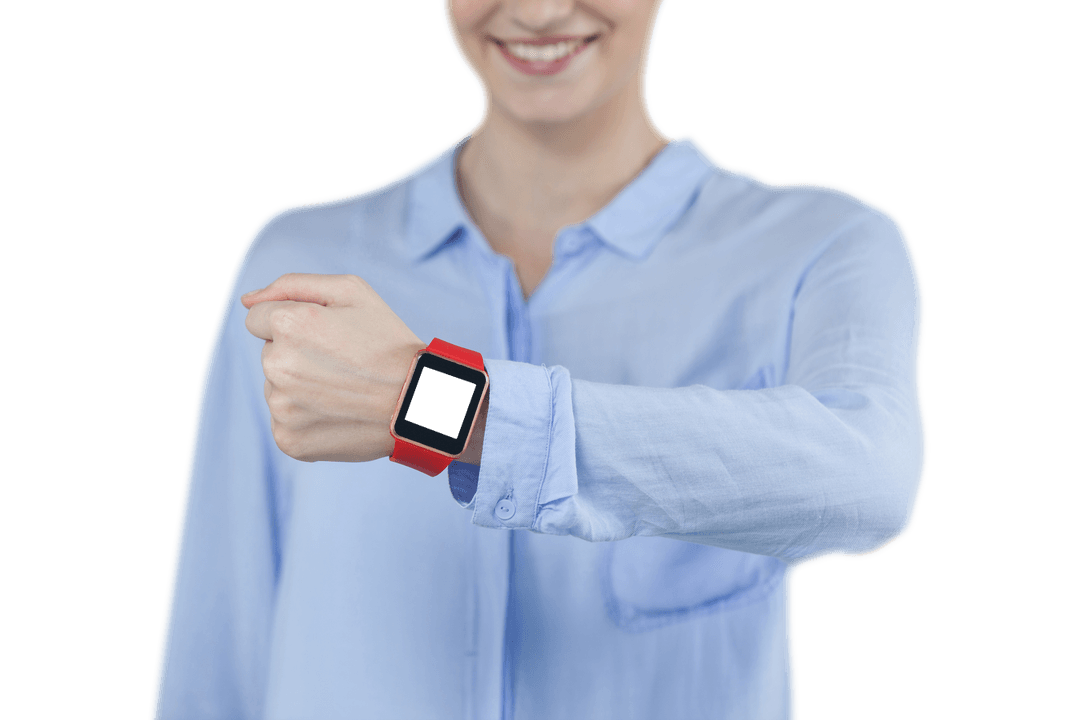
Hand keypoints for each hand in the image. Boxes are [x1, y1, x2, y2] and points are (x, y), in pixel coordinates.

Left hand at [241, 273, 425, 462]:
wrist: (419, 403)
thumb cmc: (389, 343)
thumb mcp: (352, 292)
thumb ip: (293, 284)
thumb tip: (247, 301)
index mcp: (288, 323)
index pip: (259, 318)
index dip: (296, 323)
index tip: (327, 336)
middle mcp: (276, 365)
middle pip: (269, 353)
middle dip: (297, 354)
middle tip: (343, 364)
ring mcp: (280, 407)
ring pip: (276, 387)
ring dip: (300, 386)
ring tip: (343, 390)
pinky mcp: (288, 439)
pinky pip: (285, 420)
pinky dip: (307, 417)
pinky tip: (338, 412)